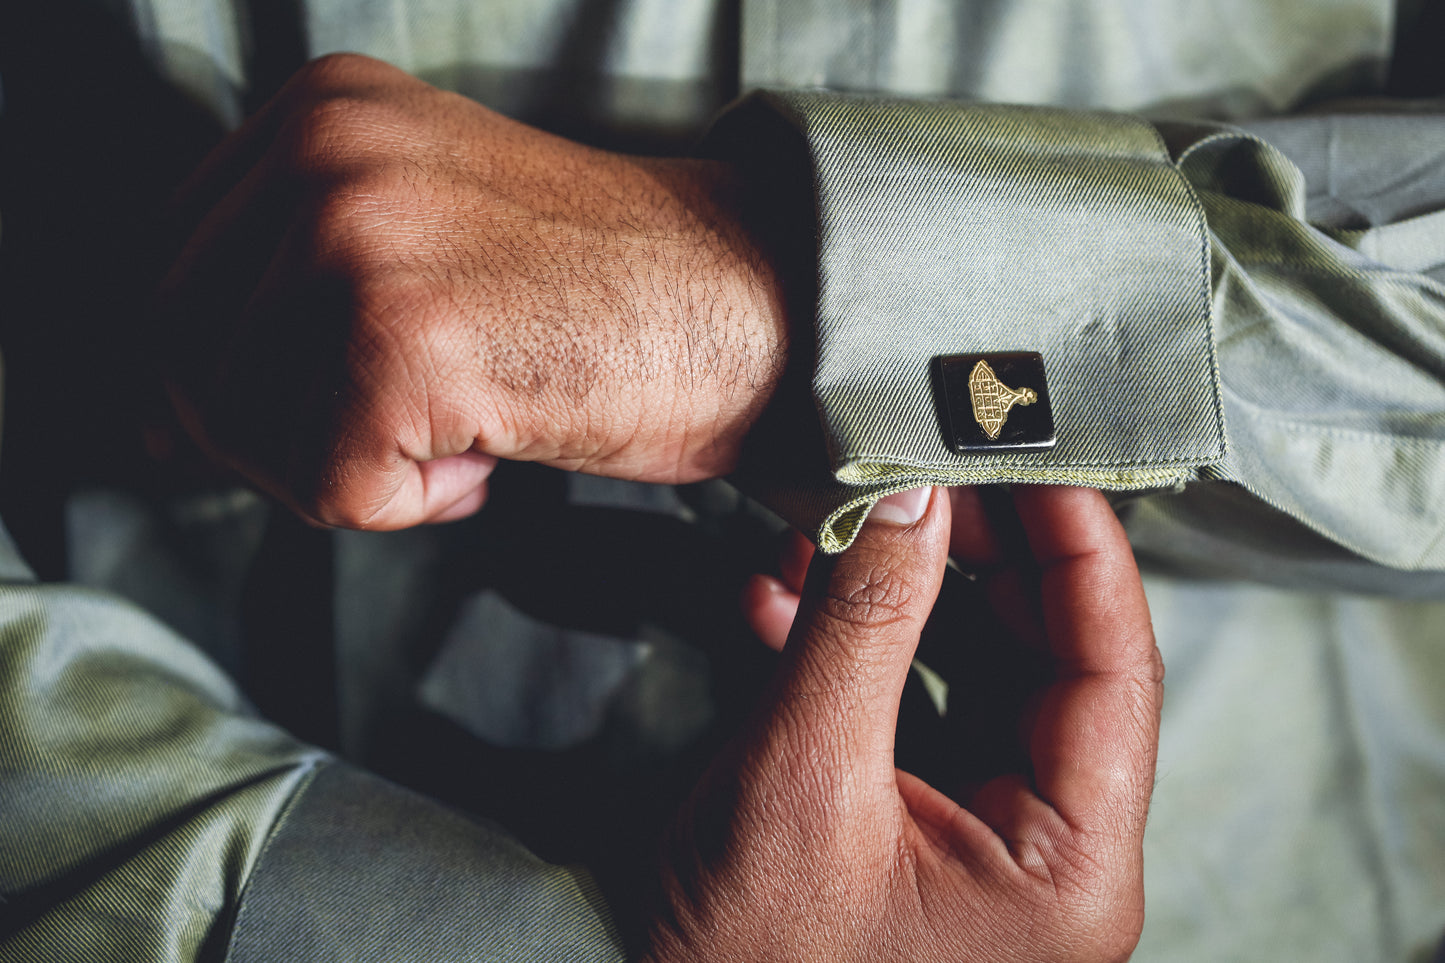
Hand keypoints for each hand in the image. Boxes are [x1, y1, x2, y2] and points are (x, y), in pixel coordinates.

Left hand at [154, 53, 787, 527]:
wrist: (750, 307)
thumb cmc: (605, 294)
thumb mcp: (424, 232)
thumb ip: (290, 284)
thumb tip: (158, 420)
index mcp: (319, 111)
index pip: (169, 274)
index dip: (211, 379)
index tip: (274, 429)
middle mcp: (322, 154)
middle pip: (181, 355)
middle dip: (270, 439)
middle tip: (390, 449)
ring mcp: (357, 241)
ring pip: (243, 432)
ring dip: (349, 472)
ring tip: (458, 439)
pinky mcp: (402, 341)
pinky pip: (331, 488)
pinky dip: (408, 506)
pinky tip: (488, 462)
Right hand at [647, 486, 1162, 961]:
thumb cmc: (743, 951)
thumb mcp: (805, 771)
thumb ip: (865, 619)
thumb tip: (910, 487)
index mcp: (1071, 870)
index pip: (1114, 672)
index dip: (1079, 549)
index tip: (1038, 454)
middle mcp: (1055, 853)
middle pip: (1051, 656)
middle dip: (978, 554)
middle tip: (924, 472)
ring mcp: (995, 834)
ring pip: (983, 663)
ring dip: (906, 589)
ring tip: (837, 525)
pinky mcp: (933, 814)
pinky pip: (923, 697)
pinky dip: (861, 642)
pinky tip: (787, 598)